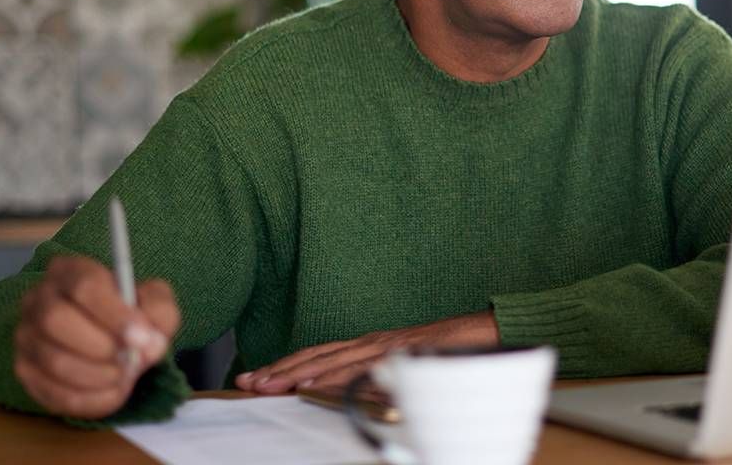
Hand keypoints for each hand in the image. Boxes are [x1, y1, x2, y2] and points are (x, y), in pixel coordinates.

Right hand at [14, 255, 179, 418]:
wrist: (115, 341)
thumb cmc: (133, 314)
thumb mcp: (156, 302)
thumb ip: (160, 313)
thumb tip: (149, 342)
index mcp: (70, 271)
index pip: (84, 286)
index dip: (114, 315)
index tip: (140, 338)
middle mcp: (38, 299)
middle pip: (55, 320)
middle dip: (100, 347)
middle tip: (130, 361)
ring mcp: (26, 335)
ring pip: (53, 360)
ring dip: (98, 376)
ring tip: (126, 376)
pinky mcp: (25, 370)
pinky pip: (52, 393)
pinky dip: (90, 400)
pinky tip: (114, 392)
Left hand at [235, 310, 499, 394]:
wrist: (486, 333)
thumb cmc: (448, 352)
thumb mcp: (406, 371)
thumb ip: (380, 382)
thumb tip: (354, 398)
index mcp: (370, 346)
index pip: (319, 356)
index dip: (287, 365)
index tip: (256, 376)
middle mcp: (371, 342)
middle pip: (317, 355)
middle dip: (279, 368)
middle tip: (245, 381)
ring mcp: (384, 346)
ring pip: (331, 360)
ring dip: (296, 373)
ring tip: (267, 385)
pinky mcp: (399, 353)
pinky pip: (360, 368)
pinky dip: (333, 376)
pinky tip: (312, 385)